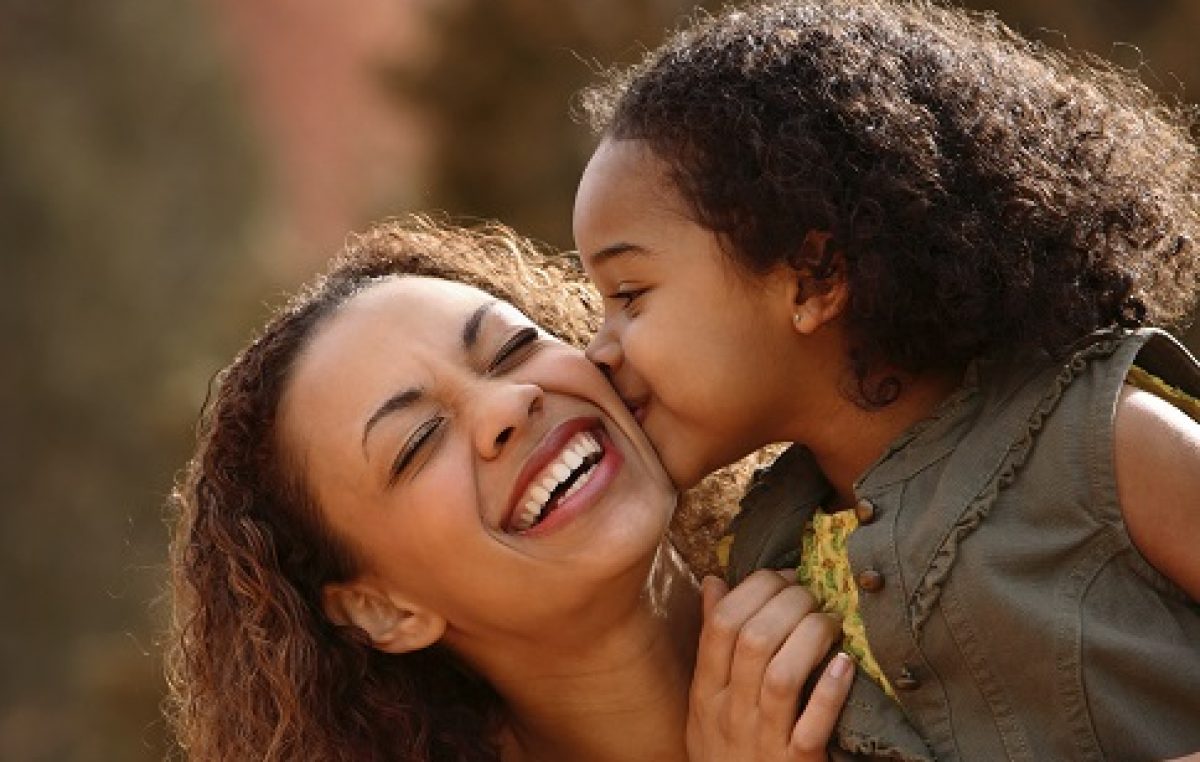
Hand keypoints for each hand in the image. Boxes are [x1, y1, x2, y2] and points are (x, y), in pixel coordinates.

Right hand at [687, 570, 852, 761]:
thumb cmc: (727, 750)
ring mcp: (764, 740)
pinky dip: (830, 691)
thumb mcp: (707, 700)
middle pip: (754, 640)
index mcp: (706, 692)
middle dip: (788, 603)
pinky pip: (814, 724)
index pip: (721, 624)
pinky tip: (844, 664)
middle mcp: (730, 712)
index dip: (754, 588)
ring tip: (829, 622)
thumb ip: (711, 642)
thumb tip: (714, 582)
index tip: (782, 576)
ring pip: (782, 675)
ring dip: (810, 637)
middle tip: (812, 594)